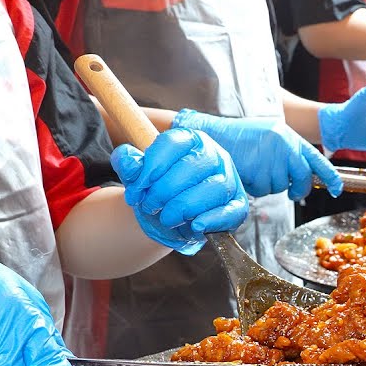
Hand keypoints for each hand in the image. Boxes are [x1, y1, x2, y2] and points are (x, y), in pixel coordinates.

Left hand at [110, 128, 248, 254]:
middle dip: (164, 191)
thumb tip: (129, 161)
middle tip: (150, 206)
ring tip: (168, 218)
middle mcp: (214, 155)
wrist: (171, 217)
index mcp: (190, 140)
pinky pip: (231, 211)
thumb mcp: (138, 177)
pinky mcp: (237, 204)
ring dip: (184, 208)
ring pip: (213, 188)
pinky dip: (212, 220)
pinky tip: (195, 226)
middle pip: (192, 167)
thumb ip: (128, 164)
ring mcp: (229, 179)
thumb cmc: (157, 191)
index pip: (172, 143)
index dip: (151, 167)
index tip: (136, 189)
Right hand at [172, 110, 342, 199]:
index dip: (330, 176)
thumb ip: (287, 152)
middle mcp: (284, 145)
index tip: (337, 189)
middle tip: (291, 190)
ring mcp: (272, 158)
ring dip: (268, 184)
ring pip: (280, 187)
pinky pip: (263, 190)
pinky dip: (254, 187)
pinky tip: (246, 171)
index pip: (316, 158)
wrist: (211, 135)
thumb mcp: (269, 137)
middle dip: (297, 188)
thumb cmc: (238, 138)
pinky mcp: (258, 170)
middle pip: (302, 177)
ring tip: (253, 168)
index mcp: (289, 136)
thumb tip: (302, 174)